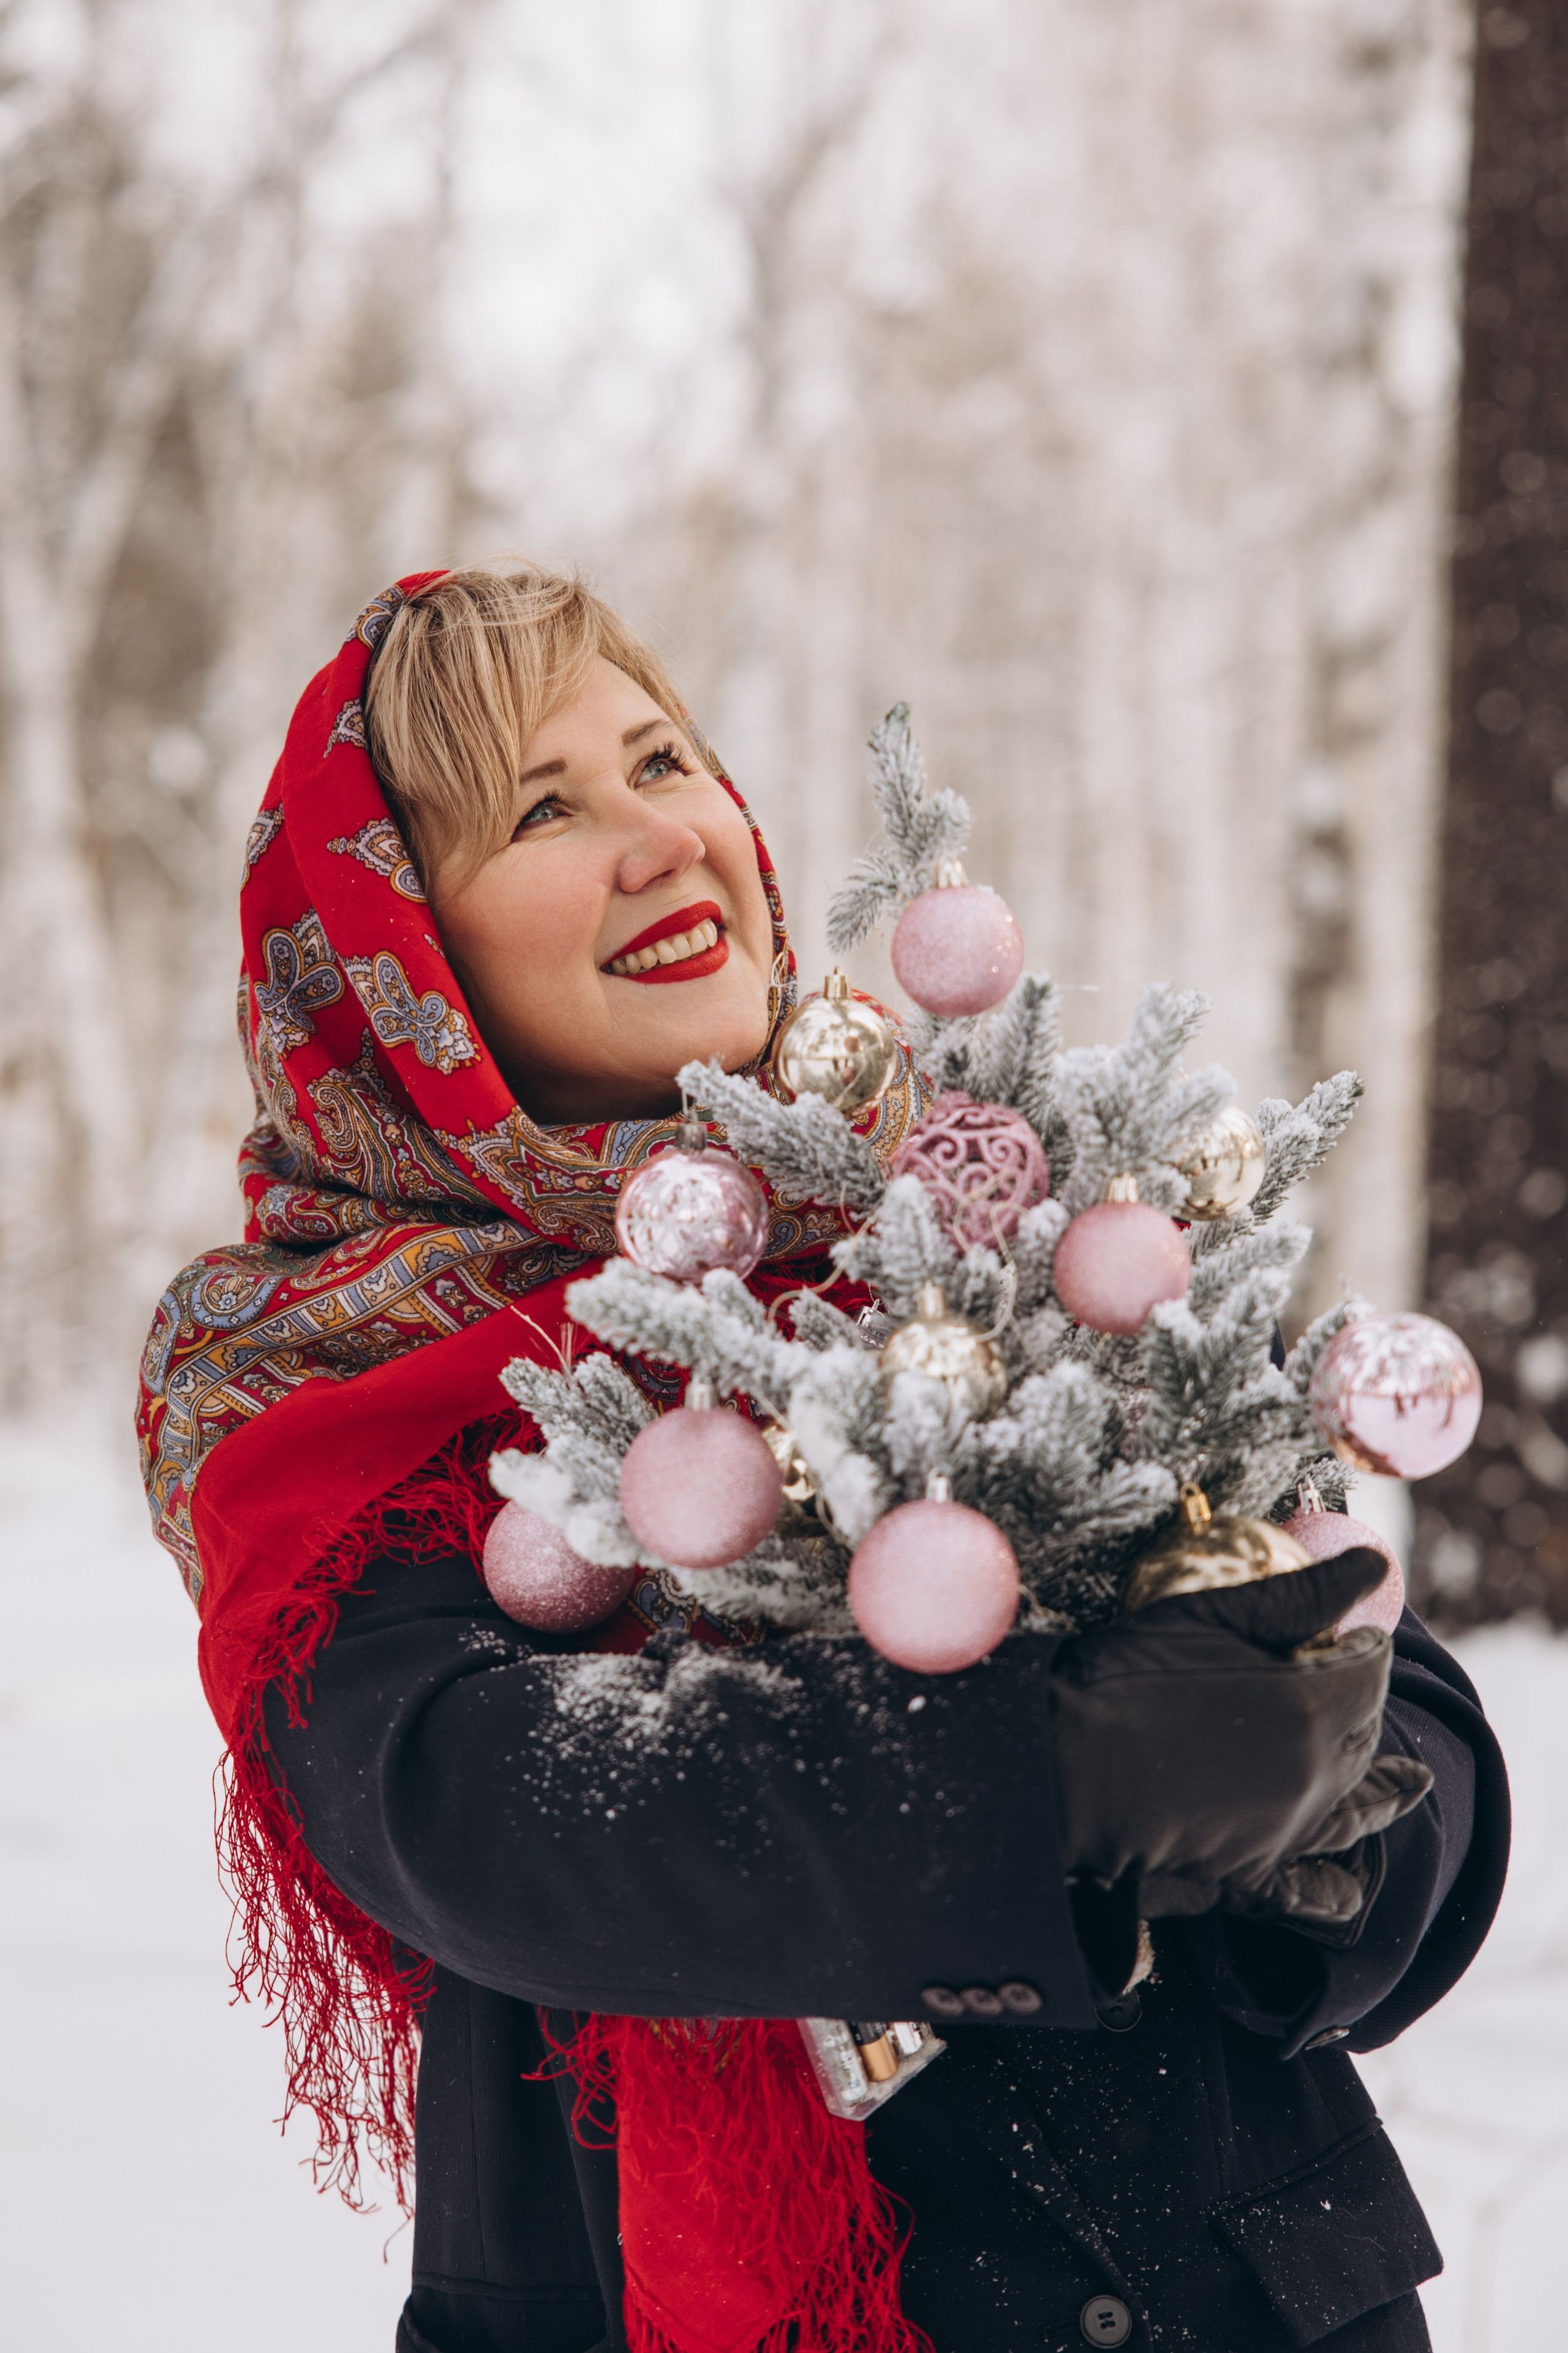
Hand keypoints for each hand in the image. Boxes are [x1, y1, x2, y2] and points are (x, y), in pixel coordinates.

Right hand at [1050, 1550, 1432, 1921]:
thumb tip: (1374, 1567)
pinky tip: (1346, 1886)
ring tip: (1411, 1783)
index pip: (1371, 1668)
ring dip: (1381, 1787)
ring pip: (1354, 1804)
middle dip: (1367, 1704)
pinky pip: (1311, 1885)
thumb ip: (1300, 1594)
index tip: (1355, 1633)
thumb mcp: (1208, 1615)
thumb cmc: (1125, 1677)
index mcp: (1312, 1704)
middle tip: (1354, 1682)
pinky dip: (1336, 1886)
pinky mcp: (1248, 1869)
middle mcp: (1315, 1772)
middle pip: (1367, 1733)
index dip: (1365, 1645)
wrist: (1062, 1769)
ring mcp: (1285, 1827)